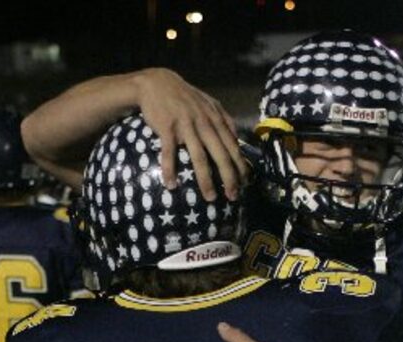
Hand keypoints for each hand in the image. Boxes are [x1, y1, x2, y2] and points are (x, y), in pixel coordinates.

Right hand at [133, 69, 247, 200]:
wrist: (156, 83)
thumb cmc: (184, 97)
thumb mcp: (209, 103)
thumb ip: (224, 119)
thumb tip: (238, 138)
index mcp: (215, 118)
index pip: (233, 145)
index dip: (240, 165)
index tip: (246, 183)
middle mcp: (204, 122)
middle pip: (220, 154)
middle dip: (229, 177)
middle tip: (233, 196)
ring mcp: (185, 125)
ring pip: (199, 157)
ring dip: (205, 179)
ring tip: (210, 197)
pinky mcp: (167, 128)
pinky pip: (169, 152)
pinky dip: (170, 169)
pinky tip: (171, 184)